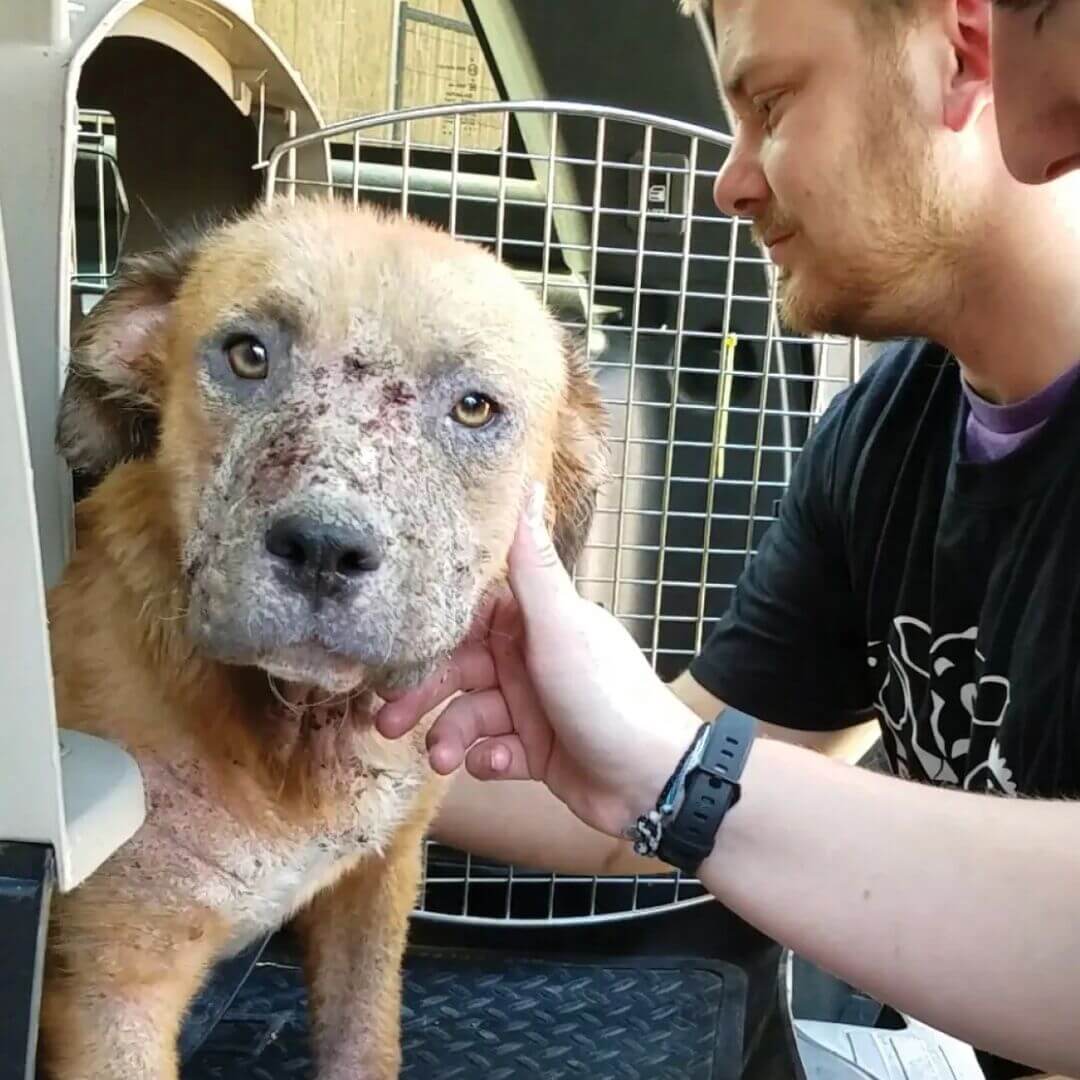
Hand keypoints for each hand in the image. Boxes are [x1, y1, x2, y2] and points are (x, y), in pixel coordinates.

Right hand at [377, 483, 700, 838]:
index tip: (389, 650)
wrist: (653, 781)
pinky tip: (498, 764)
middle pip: (456, 669)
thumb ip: (533, 565)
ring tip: (441, 759)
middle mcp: (528, 658)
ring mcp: (530, 705)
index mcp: (533, 622)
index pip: (465, 616)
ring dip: (450, 735)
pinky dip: (487, 759)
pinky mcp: (533, 749)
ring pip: (467, 714)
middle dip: (421, 695)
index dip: (427, 632)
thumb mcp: (561, 627)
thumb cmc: (607, 696)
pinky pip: (491, 750)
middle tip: (385, 721)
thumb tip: (527, 482)